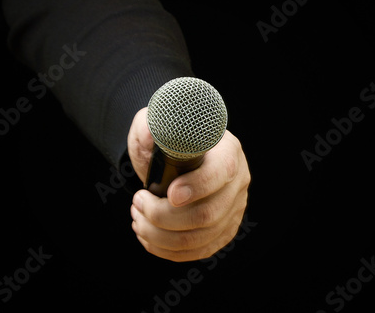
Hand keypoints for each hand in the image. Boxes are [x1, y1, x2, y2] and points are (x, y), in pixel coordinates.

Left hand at [127, 108, 250, 261]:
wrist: (177, 159)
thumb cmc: (169, 140)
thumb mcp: (158, 124)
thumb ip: (152, 124)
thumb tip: (148, 132)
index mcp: (228, 150)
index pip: (221, 172)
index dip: (196, 187)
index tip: (168, 193)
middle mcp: (237, 182)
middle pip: (207, 214)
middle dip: (163, 215)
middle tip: (138, 202)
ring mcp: (233, 210)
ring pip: (198, 238)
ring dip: (159, 234)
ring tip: (138, 218)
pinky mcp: (223, 231)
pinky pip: (197, 251)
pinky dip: (166, 249)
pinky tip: (147, 236)